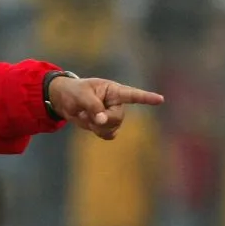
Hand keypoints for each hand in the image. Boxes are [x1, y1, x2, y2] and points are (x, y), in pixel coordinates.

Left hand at [49, 76, 163, 139]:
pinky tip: (90, 124)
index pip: (133, 95)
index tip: (160, 99)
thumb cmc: (74, 92)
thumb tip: (103, 121)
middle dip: (102, 119)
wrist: (64, 100)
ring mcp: (112, 115)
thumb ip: (94, 107)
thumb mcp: (82, 96)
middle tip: (86, 112)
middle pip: (118, 118)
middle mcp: (116, 103)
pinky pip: (108, 134)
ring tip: (85, 115)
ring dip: (96, 126)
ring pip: (113, 128)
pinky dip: (98, 132)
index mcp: (114, 90)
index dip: (146, 98)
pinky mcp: (106, 125)